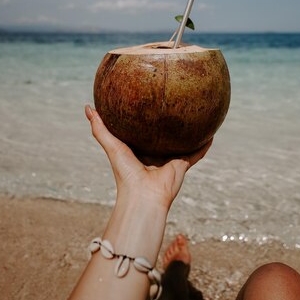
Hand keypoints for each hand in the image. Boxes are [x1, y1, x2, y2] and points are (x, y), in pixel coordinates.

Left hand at [85, 105, 211, 210]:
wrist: (143, 196)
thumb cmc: (125, 174)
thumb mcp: (111, 145)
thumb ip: (100, 128)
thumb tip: (87, 107)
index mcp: (139, 151)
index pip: (142, 132)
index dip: (143, 119)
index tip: (146, 103)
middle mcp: (155, 155)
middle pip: (163, 136)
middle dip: (168, 124)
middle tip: (174, 103)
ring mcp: (169, 160)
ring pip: (182, 143)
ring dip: (189, 133)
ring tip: (197, 115)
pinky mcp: (182, 165)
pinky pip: (196, 153)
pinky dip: (204, 145)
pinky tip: (212, 133)